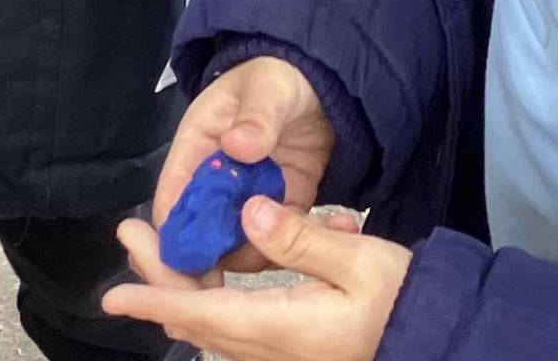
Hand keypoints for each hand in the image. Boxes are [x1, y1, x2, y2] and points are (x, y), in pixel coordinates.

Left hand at [104, 201, 410, 360]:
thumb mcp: (358, 262)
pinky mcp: (296, 357)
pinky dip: (211, 309)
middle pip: (199, 321)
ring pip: (215, 332)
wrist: (443, 344)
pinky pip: (237, 337)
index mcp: (284, 331)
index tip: (113, 296)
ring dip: (181, 293)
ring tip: (159, 252)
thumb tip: (249, 211)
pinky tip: (207, 284)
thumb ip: (298, 237)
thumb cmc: (405, 303)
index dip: (154, 300)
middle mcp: (275, 355)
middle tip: (131, 233)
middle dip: (158, 281)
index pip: (202, 315)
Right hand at [154, 57, 338, 271]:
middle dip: (215, 259)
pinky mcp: (282, 206)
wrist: (321, 80)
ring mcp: (249, 196)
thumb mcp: (267, 88)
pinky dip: (298, 245)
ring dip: (263, 255)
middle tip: (241, 281)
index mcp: (197, 145)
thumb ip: (256, 117)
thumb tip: (237, 147)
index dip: (177, 234)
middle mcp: (216, 178)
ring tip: (301, 249)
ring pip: (239, 243)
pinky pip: (280, 238)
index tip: (192, 266)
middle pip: (201, 232)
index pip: (174, 197)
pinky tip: (329, 237)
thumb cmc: (278, 76)